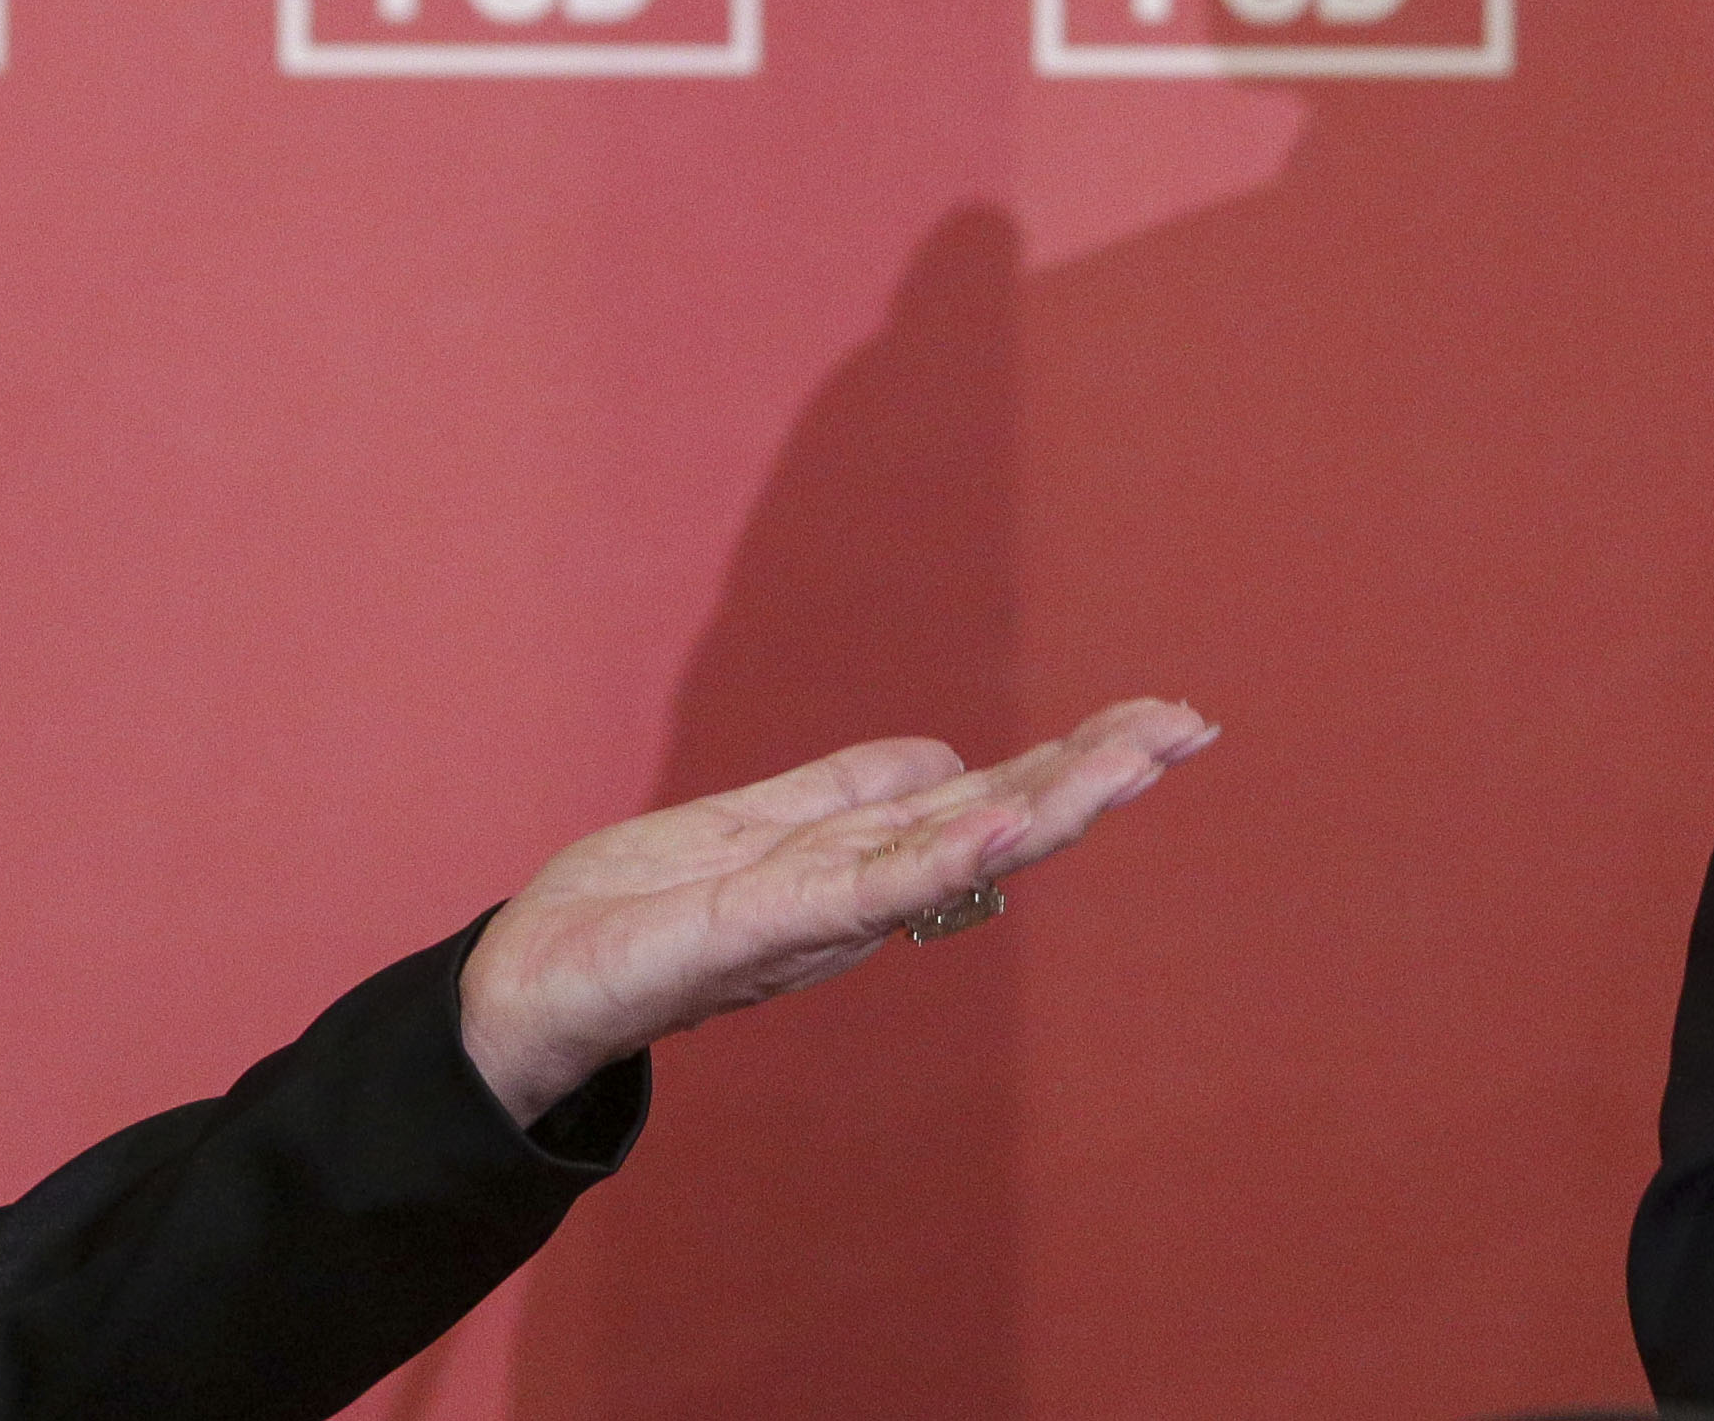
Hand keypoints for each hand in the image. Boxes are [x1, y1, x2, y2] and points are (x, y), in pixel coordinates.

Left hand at [452, 698, 1218, 1122]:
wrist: (520, 995)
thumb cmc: (627, 914)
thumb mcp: (745, 826)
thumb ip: (843, 796)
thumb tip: (949, 757)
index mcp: (855, 858)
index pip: (987, 797)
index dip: (1075, 762)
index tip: (1165, 719)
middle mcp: (853, 891)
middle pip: (994, 820)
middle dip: (1094, 774)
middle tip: (1194, 726)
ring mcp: (812, 914)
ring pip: (952, 850)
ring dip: (1047, 804)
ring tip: (1134, 760)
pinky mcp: (752, 929)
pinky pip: (861, 889)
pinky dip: (939, 856)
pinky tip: (1003, 822)